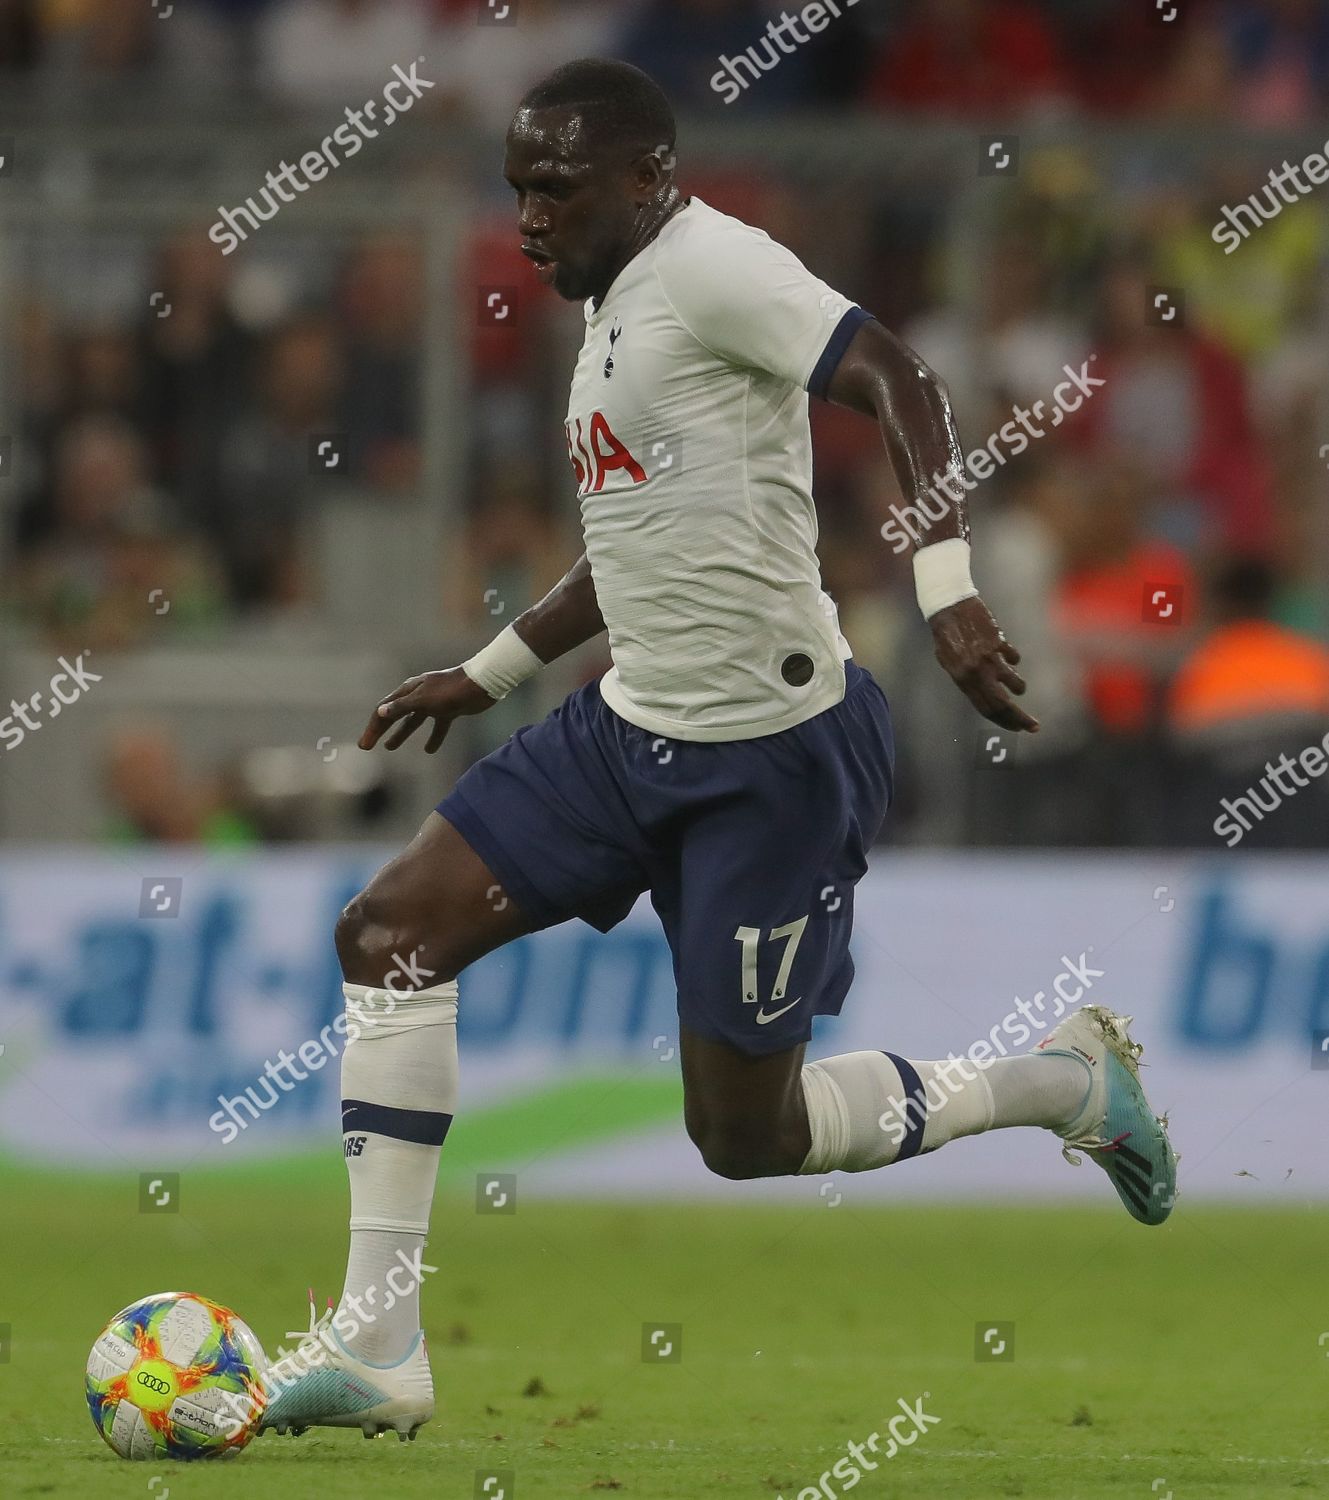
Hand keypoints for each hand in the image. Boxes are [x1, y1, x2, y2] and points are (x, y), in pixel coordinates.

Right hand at [359, 667, 497, 752]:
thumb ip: (403, 706)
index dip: (373, 728)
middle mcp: (418, 695)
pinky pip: (437, 727)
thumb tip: (381, 711)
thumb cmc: (451, 690)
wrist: (482, 684)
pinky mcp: (448, 710)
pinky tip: (429, 750)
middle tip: (367, 746)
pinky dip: (433, 738)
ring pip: (413, 721)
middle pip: (395, 715)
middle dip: (381, 731)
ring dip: (401, 734)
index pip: (384, 710)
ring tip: (390, 748)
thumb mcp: (423, 700)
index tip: (365, 745)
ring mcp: (433, 703)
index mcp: (409, 690)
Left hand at [930, 596, 1039, 733]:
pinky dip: (1014, 662)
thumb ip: (967, 680)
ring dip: (1019, 687)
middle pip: (1002, 704)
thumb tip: (987, 697)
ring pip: (1014, 684)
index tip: (1016, 728)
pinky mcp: (998, 641)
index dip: (1002, 721)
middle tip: (1033, 726)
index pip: (986, 709)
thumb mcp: (949, 662)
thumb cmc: (946, 635)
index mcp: (962, 679)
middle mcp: (976, 671)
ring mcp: (988, 657)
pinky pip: (1013, 658)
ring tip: (1018, 687)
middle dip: (1019, 718)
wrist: (948, 604)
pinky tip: (1011, 661)